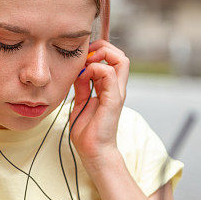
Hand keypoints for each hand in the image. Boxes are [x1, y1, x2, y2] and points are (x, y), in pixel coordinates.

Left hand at [70, 39, 128, 166]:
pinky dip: (95, 69)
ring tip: (85, 65)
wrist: (93, 151)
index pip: (113, 59)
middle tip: (85, 55)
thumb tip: (79, 72)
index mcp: (109, 88)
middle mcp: (116, 88)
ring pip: (121, 60)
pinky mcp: (113, 99)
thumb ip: (82, 87)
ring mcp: (117, 93)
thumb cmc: (87, 131)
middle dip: (102, 48)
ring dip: (100, 56)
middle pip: (120, 55)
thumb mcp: (80, 102)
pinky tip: (83, 77)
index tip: (81, 58)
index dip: (99, 52)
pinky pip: (109, 74)